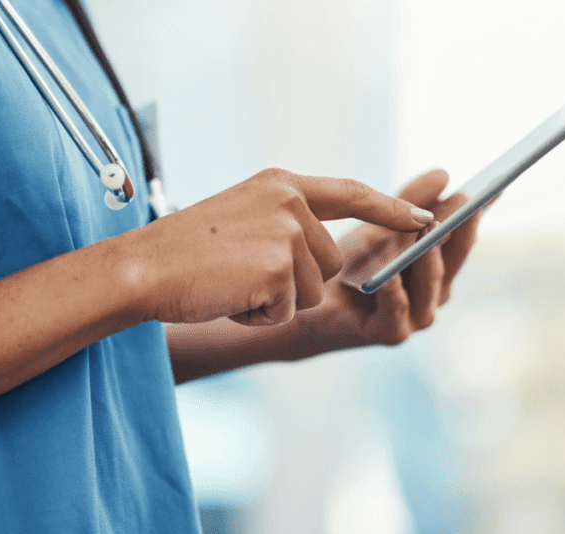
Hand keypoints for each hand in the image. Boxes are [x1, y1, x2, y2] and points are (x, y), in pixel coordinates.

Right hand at [127, 168, 434, 325]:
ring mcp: (288, 234)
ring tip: (231, 283)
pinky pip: (288, 312)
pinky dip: (257, 316)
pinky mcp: (280, 270)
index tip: (423, 219)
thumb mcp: (241, 216)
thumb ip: (285, 221)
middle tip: (240, 274)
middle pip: (329, 263)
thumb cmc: (182, 251)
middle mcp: (291, 202)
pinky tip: (228, 297)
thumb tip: (323, 253)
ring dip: (275, 301)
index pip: (351, 193)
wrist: (140, 268)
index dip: (390, 208)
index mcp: (282, 184)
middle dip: (292, 283)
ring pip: (313, 292)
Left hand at [308, 169, 481, 347]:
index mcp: (438, 269)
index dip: (478, 213)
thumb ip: (410, 202)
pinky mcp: (389, 333)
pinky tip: (388, 274)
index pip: (463, 236)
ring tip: (428, 226)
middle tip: (466, 200)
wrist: (312, 308)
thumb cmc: (352, 267)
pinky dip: (394, 291)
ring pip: (430, 282)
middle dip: (460, 228)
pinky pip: (395, 309)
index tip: (493, 187)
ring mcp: (415, 316)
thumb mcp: (382, 227)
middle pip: (454, 257)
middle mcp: (434, 294)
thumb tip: (444, 173)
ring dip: (429, 254)